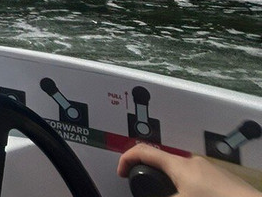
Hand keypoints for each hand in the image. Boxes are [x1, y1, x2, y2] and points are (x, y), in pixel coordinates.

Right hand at [118, 144, 257, 196]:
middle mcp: (192, 162)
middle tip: (150, 188)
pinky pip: (197, 179)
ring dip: (173, 185)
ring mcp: (207, 168)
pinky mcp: (220, 178)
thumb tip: (146, 195)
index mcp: (177, 165)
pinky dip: (191, 188)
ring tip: (177, 196)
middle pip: (162, 162)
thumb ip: (161, 196)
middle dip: (153, 177)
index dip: (126, 159)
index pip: (142, 151)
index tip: (121, 171)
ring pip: (181, 172)